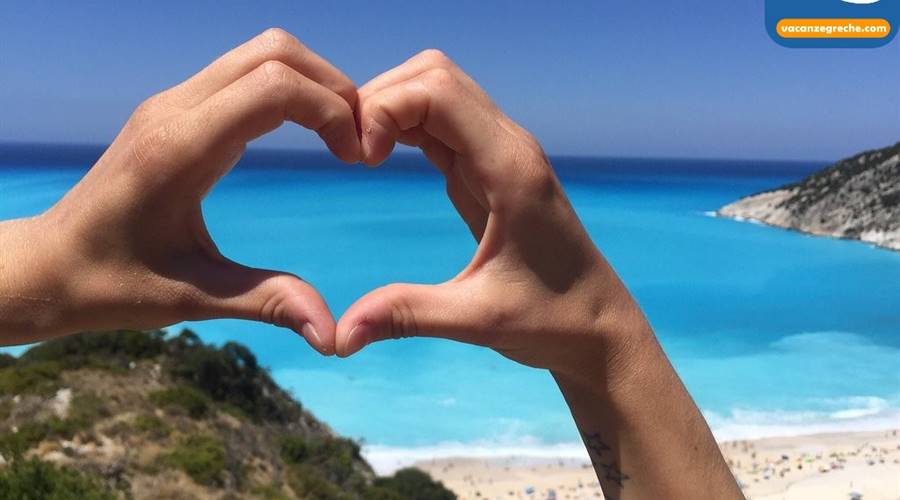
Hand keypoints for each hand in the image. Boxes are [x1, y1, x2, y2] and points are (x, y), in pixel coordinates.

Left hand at [0, 29, 358, 352]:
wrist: (50, 264)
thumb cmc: (111, 284)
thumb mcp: (194, 298)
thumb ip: (269, 303)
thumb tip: (334, 334)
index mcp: (181, 150)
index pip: (274, 87)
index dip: (331, 111)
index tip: (355, 157)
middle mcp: (174, 111)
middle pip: (274, 52)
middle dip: (331, 86)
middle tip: (357, 139)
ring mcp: (171, 103)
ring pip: (260, 53)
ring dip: (310, 82)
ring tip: (338, 134)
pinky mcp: (173, 109)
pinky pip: (243, 72)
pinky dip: (286, 88)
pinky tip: (302, 132)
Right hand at [335, 50, 648, 380]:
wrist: (598, 326)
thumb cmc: (551, 321)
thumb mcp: (478, 320)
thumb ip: (407, 315)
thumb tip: (339, 334)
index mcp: (509, 168)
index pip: (437, 90)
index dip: (385, 108)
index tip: (361, 161)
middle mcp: (507, 146)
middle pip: (434, 75)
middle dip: (382, 98)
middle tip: (353, 153)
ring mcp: (500, 152)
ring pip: (438, 90)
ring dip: (392, 108)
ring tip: (361, 155)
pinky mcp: (490, 168)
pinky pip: (442, 122)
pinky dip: (405, 125)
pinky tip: (381, 158)